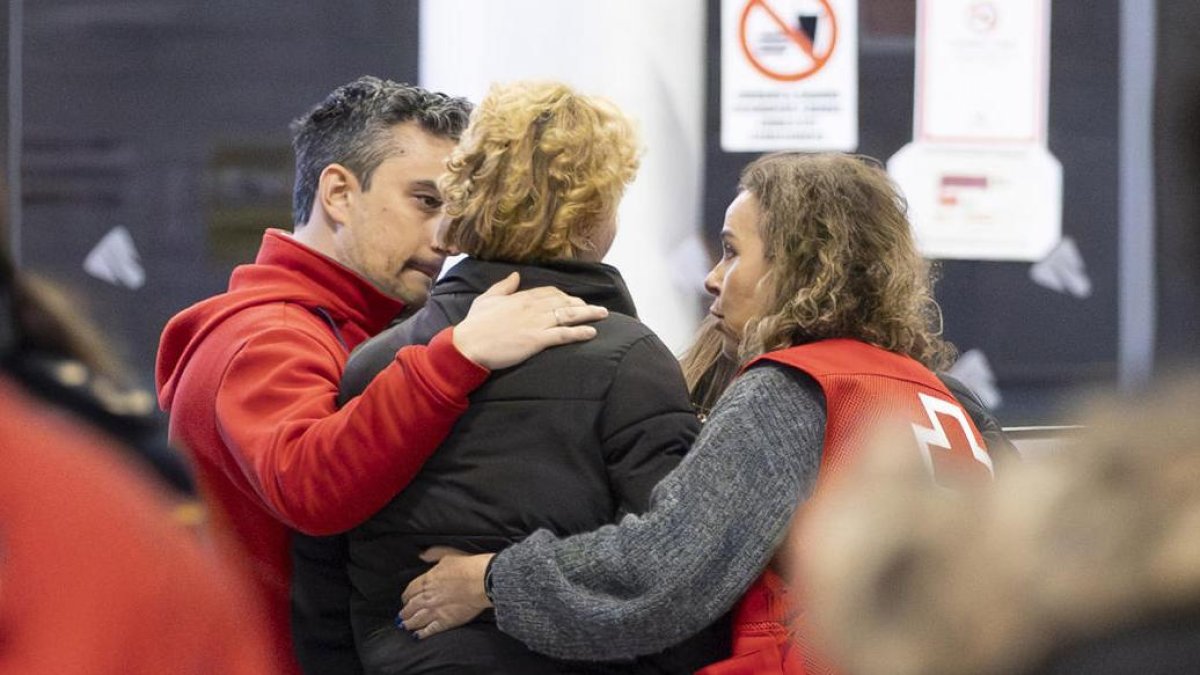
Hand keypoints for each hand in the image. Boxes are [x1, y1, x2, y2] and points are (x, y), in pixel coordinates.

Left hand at [399, 547, 493, 639]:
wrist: (481, 581)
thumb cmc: (467, 567)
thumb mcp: (448, 554)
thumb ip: (433, 554)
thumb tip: (423, 556)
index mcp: (427, 581)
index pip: (410, 591)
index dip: (406, 596)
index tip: (405, 599)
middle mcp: (427, 597)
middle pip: (410, 607)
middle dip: (404, 612)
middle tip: (401, 615)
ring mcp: (434, 610)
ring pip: (416, 620)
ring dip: (409, 623)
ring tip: (405, 626)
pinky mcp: (445, 621)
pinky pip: (429, 630)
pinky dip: (422, 633)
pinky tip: (418, 635)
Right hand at [453, 273, 607, 369]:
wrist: (468, 345)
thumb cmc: (474, 325)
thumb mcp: (486, 299)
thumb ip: (503, 287)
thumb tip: (515, 275)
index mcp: (520, 297)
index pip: (549, 292)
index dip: (564, 296)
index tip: (573, 300)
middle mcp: (532, 307)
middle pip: (563, 302)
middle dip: (581, 304)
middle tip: (594, 308)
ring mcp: (536, 323)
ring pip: (568, 315)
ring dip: (588, 314)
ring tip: (603, 315)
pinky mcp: (537, 340)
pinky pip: (563, 334)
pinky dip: (580, 332)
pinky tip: (592, 332)